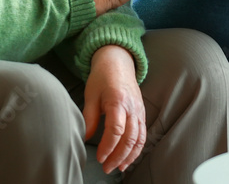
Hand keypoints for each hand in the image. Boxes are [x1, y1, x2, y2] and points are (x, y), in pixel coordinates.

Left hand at [83, 45, 144, 173]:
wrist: (118, 61)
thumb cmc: (102, 77)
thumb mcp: (91, 95)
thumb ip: (89, 118)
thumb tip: (85, 138)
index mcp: (118, 101)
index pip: (116, 130)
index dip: (108, 147)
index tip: (99, 157)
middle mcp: (132, 107)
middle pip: (130, 138)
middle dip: (118, 156)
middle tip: (106, 168)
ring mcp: (139, 110)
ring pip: (139, 139)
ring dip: (130, 156)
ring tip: (119, 167)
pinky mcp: (142, 113)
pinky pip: (143, 134)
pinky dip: (137, 149)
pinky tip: (128, 158)